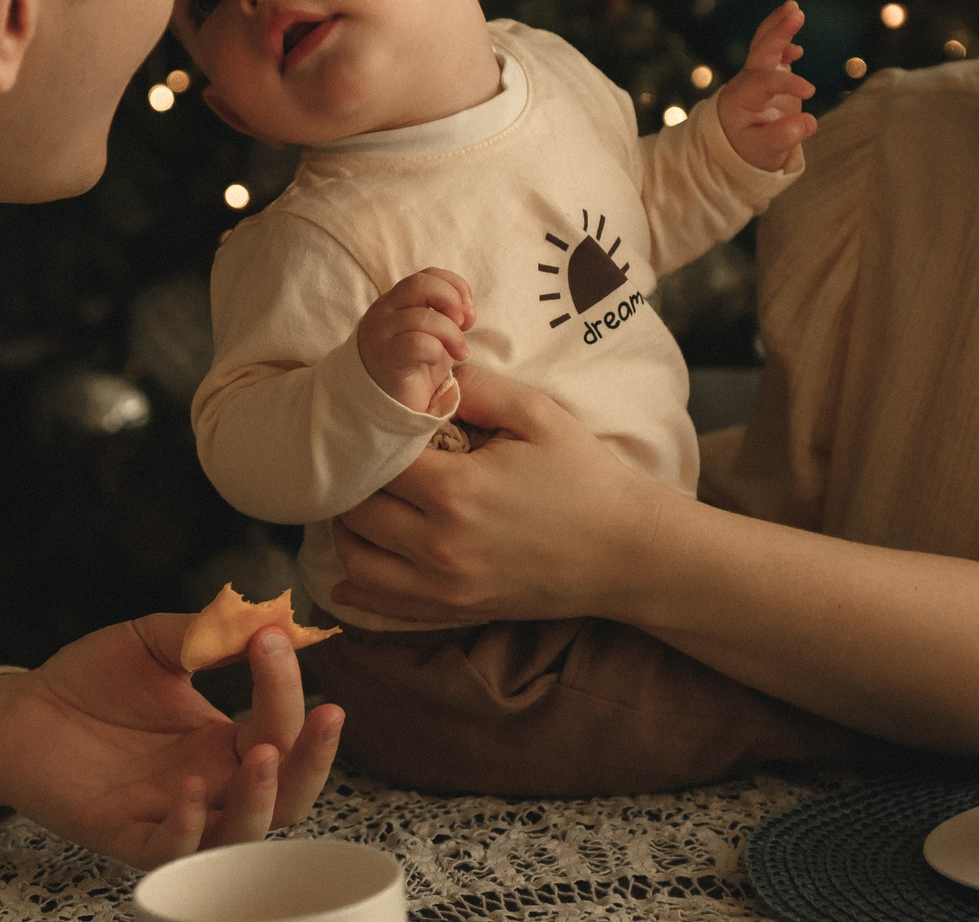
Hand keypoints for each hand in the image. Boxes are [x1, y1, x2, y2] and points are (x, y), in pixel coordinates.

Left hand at [0, 617, 343, 868]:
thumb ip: (207, 630)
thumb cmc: (91, 678)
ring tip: (264, 753)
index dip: (289, 687)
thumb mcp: (155, 639)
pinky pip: (171, 851)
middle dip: (314, 760)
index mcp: (225, 741)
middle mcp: (212, 783)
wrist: (21, 709)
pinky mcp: (127, 835)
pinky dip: (190, 829)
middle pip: (289, 796)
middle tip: (326, 715)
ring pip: (243, 835)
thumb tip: (268, 613)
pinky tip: (192, 789)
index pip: (281, 725)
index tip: (275, 639)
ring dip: (262, 799)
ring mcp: (174, 814)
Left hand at [330, 364, 679, 624]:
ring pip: (357, 558)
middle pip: (356, 510)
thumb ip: (475, 386)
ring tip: (368, 500)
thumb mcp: (536, 414)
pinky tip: (350, 567)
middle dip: (357, 479)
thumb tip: (424, 368)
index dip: (374, 436)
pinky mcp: (455, 610)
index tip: (385, 423)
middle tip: (370, 459)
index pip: (378, 458)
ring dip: (351, 528)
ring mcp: (445, 586)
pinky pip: (382, 603)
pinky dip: (357, 583)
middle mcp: (440, 545)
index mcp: (456, 490)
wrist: (628, 552)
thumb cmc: (586, 477)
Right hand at [357, 267, 473, 412]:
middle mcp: (384, 311)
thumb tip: (468, 311)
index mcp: (395, 301)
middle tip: (464, 325)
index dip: (454, 286)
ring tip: (460, 352)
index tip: (469, 310)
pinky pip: (417, 343)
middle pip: (420, 285)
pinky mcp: (385, 358)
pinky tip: (442, 363)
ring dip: (452, 334)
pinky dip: (438, 350)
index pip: (426, 275)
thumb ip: (448, 317)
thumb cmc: (414, 368)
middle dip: (451, 301)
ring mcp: (380, 334)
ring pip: (422, 317)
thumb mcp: (435, 336)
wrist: (389, 406)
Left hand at [717, 0, 816, 171]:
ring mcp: (755, 76)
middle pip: (760, 51)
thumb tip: (810, 121)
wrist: (734, 146)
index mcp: (741, 98)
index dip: (788, 82)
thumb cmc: (747, 149)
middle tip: (796, 13)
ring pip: (763, 45)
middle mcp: (746, 82)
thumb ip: (784, 137)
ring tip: (793, 8)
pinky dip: (782, 43)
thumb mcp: (764, 151)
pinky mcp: (766, 75)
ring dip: (777, 26)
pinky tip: (797, 48)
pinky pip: (771, 53)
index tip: (810, 90)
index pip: (766, 81)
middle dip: (778, 32)